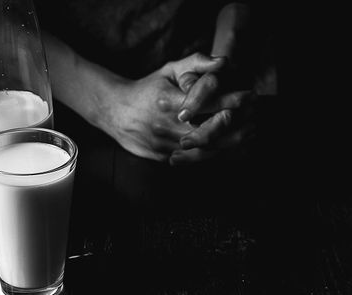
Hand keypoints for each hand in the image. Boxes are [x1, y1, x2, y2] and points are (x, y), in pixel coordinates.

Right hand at [97, 53, 248, 160]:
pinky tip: (226, 149)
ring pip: (201, 150)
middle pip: (208, 133)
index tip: (249, 97)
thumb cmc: (147, 88)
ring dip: (226, 145)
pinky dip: (210, 155)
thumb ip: (195, 63)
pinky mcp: (161, 156)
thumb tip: (222, 63)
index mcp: (167, 101)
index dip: (232, 101)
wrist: (114, 112)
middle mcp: (164, 124)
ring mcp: (162, 143)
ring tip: (245, 137)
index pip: (207, 103)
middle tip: (252, 121)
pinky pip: (191, 160)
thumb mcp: (168, 71)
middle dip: (234, 128)